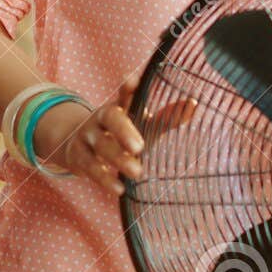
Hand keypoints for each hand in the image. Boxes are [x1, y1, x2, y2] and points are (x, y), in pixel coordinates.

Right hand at [31, 66, 197, 194]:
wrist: (77, 146)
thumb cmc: (121, 135)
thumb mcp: (142, 125)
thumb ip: (166, 118)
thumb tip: (193, 104)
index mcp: (119, 106)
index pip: (124, 94)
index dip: (129, 89)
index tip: (133, 82)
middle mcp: (100, 118)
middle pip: (110, 119)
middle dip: (124, 131)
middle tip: (139, 147)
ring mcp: (86, 136)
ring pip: (100, 146)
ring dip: (117, 159)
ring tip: (137, 172)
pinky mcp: (78, 157)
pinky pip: (90, 167)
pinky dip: (104, 179)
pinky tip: (119, 189)